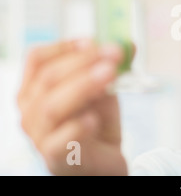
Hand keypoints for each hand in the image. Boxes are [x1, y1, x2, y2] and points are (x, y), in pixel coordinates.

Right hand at [17, 39, 127, 174]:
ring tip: (110, 75)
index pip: (38, 59)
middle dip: (84, 62)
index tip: (93, 41)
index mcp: (36, 88)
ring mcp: (39, 135)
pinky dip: (77, 127)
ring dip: (83, 86)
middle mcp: (31, 110)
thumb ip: (112, 67)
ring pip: (52, 106)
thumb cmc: (96, 122)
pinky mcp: (55, 158)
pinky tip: (95, 120)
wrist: (103, 161)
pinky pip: (60, 140)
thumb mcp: (104, 89)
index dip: (64, 46)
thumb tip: (128, 44)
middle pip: (48, 78)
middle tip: (114, 55)